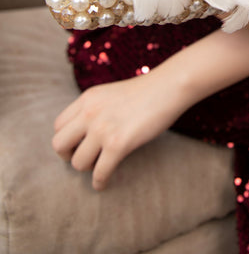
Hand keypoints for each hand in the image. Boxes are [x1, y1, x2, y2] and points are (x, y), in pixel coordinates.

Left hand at [52, 72, 180, 190]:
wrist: (168, 87)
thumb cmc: (146, 91)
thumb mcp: (110, 94)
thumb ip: (95, 109)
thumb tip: (85, 133)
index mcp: (87, 99)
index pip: (58, 126)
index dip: (66, 139)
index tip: (77, 145)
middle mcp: (89, 113)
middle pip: (59, 145)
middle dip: (68, 156)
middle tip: (83, 158)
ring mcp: (103, 129)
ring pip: (77, 163)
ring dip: (87, 168)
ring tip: (99, 166)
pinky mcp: (118, 144)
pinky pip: (99, 173)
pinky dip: (100, 182)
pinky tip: (104, 183)